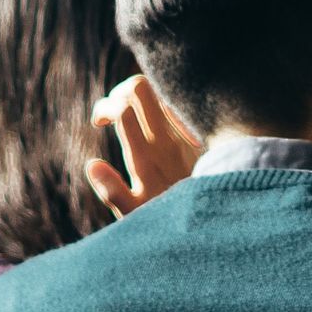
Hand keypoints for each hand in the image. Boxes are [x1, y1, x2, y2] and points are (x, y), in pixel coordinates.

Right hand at [84, 75, 203, 218]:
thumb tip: (92, 164)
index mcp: (146, 159)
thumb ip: (112, 191)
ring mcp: (188, 135)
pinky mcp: (204, 133)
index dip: (104, 107)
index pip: (123, 109)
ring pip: (161, 92)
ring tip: (135, 115)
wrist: (219, 220)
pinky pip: (181, 104)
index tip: (99, 123)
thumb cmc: (171, 223)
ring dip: (143, 97)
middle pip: (140, 88)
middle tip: (115, 110)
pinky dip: (164, 103)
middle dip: (119, 92)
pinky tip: (159, 121)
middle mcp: (168, 142)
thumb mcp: (136, 216)